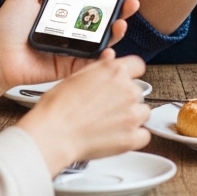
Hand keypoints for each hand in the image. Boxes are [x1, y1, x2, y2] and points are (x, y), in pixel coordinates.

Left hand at [0, 0, 138, 101]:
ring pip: (102, 41)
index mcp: (62, 13)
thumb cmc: (5, 28)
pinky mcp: (69, 67)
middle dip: (121, 12)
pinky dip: (103, 59)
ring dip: (116, 33)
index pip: (91, 1)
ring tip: (121, 24)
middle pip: (102, 20)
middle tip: (131, 3)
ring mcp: (72, 49)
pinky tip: (109, 51)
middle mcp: (71, 30)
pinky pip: (90, 64)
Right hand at [15, 51, 151, 173]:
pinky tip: (117, 137)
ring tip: (109, 124)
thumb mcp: (76, 76)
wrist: (53, 134)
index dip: (129, 75)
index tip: (123, 82)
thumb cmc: (57, 108)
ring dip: (131, 118)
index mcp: (115, 71)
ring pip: (143, 113)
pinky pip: (143, 135)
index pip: (137, 66)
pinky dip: (133, 137)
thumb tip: (109, 57)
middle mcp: (128, 90)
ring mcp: (132, 114)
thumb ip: (99, 67)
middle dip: (125, 100)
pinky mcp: (132, 136)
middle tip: (106, 109)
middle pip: (137, 92)